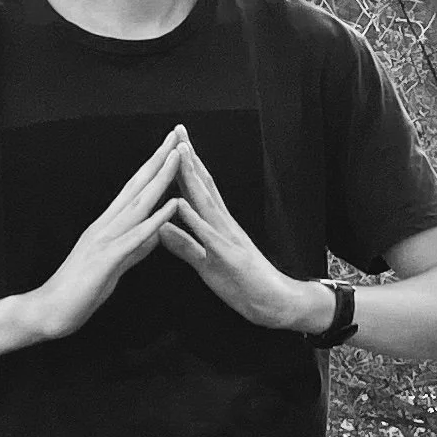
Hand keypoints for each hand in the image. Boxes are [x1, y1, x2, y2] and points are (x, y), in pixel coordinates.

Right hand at [22, 126, 185, 343]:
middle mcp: (106, 225)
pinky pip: (135, 237)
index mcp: (108, 226)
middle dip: (158, 160)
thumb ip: (137, 248)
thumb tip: (157, 233)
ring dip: (159, 180)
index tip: (171, 147)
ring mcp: (105, 239)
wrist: (49, 311)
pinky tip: (171, 206)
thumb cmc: (80, 290)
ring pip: (138, 204)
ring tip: (177, 158)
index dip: (154, 167)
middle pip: (137, 187)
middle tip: (177, 136)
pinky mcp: (106, 259)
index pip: (135, 190)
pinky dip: (154, 220)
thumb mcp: (116, 265)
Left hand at [158, 130, 319, 329]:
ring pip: (207, 202)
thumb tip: (162, 228)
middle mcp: (224, 225)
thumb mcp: (204, 264)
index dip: (186, 167)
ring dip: (192, 178)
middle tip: (178, 132)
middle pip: (204, 186)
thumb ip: (184, 245)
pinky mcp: (228, 256)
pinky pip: (208, 236)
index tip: (174, 144)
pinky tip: (180, 204)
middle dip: (190, 159)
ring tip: (179, 154)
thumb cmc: (240, 284)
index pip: (200, 190)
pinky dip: (193, 219)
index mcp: (218, 226)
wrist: (273, 304)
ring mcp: (228, 238)